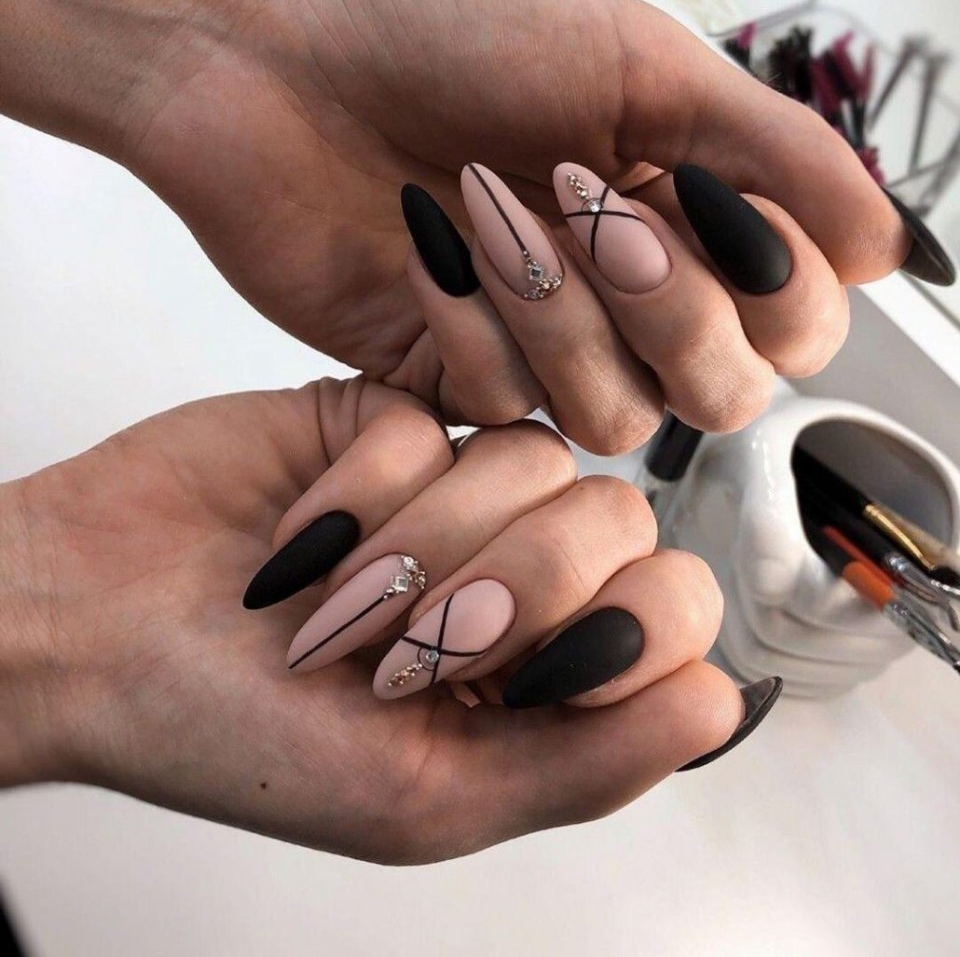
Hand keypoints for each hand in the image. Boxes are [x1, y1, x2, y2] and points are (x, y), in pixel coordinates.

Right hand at [0, 378, 771, 863]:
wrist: (96, 632)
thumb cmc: (241, 734)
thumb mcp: (426, 798)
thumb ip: (594, 760)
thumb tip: (731, 698)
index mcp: (543, 675)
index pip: (674, 612)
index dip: (608, 634)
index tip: (503, 679)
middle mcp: (518, 573)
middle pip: (617, 522)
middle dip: (503, 590)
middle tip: (396, 647)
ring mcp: (461, 489)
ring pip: (535, 462)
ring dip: (419, 546)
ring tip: (333, 600)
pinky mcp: (399, 420)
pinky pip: (440, 421)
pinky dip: (363, 488)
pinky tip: (299, 532)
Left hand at [3, 0, 910, 445]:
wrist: (286, 66)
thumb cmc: (453, 37)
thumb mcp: (641, 67)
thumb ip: (778, 159)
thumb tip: (891, 251)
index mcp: (693, 225)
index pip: (799, 330)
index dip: (775, 292)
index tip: (704, 192)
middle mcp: (630, 307)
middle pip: (722, 398)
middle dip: (671, 308)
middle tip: (596, 205)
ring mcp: (545, 356)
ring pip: (615, 419)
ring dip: (561, 314)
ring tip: (488, 210)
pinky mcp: (459, 385)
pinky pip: (506, 410)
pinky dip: (471, 327)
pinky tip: (425, 248)